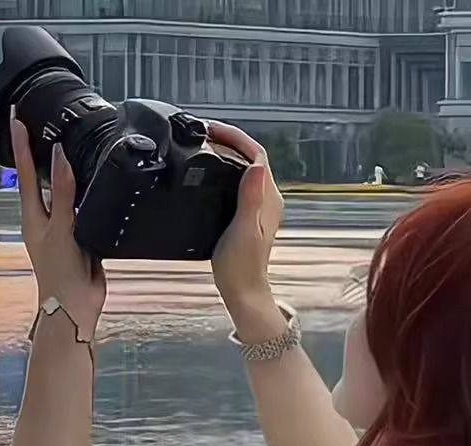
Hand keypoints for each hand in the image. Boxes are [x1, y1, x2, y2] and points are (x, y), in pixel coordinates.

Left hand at [11, 111, 105, 341]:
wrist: (75, 308)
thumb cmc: (60, 274)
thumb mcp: (62, 229)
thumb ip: (62, 192)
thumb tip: (59, 155)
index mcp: (33, 215)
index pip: (24, 170)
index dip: (21, 142)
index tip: (16, 115)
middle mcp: (45, 218)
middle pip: (40, 176)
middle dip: (38, 150)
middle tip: (36, 120)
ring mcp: (62, 227)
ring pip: (61, 190)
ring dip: (62, 168)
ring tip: (63, 140)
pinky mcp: (80, 236)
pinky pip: (81, 206)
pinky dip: (84, 190)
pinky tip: (92, 181)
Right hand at [209, 122, 284, 332]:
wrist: (242, 292)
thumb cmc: (242, 266)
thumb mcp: (243, 230)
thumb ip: (251, 197)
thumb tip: (257, 165)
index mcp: (269, 198)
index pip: (257, 155)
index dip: (236, 137)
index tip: (212, 130)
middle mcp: (267, 198)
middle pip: (250, 158)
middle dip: (228, 141)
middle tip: (201, 134)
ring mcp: (258, 206)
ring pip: (243, 169)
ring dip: (225, 155)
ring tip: (201, 147)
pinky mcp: (247, 215)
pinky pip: (237, 183)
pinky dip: (223, 172)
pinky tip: (207, 174)